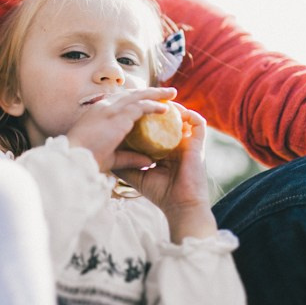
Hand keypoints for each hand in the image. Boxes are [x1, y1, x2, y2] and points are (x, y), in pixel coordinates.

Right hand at [66, 87, 176, 172]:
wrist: (74, 160)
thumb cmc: (86, 161)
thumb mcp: (111, 158)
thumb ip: (130, 158)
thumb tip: (148, 161)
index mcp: (98, 112)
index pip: (121, 100)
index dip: (136, 99)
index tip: (148, 100)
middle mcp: (104, 105)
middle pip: (132, 94)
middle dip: (149, 92)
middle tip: (165, 93)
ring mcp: (111, 108)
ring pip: (139, 96)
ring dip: (156, 94)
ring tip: (171, 94)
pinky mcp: (118, 116)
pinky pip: (141, 106)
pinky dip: (154, 106)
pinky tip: (165, 109)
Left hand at [113, 105, 217, 242]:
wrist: (180, 206)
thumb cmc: (160, 193)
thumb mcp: (136, 175)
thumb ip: (124, 163)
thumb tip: (107, 152)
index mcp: (165, 148)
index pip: (156, 126)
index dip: (146, 115)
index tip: (133, 109)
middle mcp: (177, 142)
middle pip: (169, 118)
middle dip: (157, 106)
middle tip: (144, 98)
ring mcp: (188, 142)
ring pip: (183, 116)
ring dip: (172, 106)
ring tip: (159, 100)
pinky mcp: (199, 144)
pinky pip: (198, 122)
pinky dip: (188, 114)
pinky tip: (175, 110)